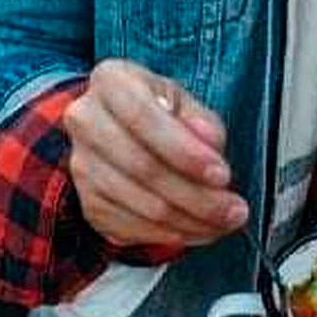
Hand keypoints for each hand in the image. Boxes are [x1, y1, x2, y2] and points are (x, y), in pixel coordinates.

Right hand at [64, 59, 249, 250]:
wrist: (117, 131)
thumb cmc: (158, 112)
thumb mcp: (185, 104)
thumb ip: (202, 122)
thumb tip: (210, 143)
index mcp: (112, 82)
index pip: (145, 118)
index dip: (186, 152)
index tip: (222, 175)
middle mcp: (86, 121)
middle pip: (144, 168)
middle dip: (198, 197)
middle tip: (234, 209)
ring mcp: (82, 166)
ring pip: (142, 205)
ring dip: (192, 221)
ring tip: (225, 222)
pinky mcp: (89, 203)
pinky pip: (135, 228)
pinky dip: (174, 235)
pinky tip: (200, 229)